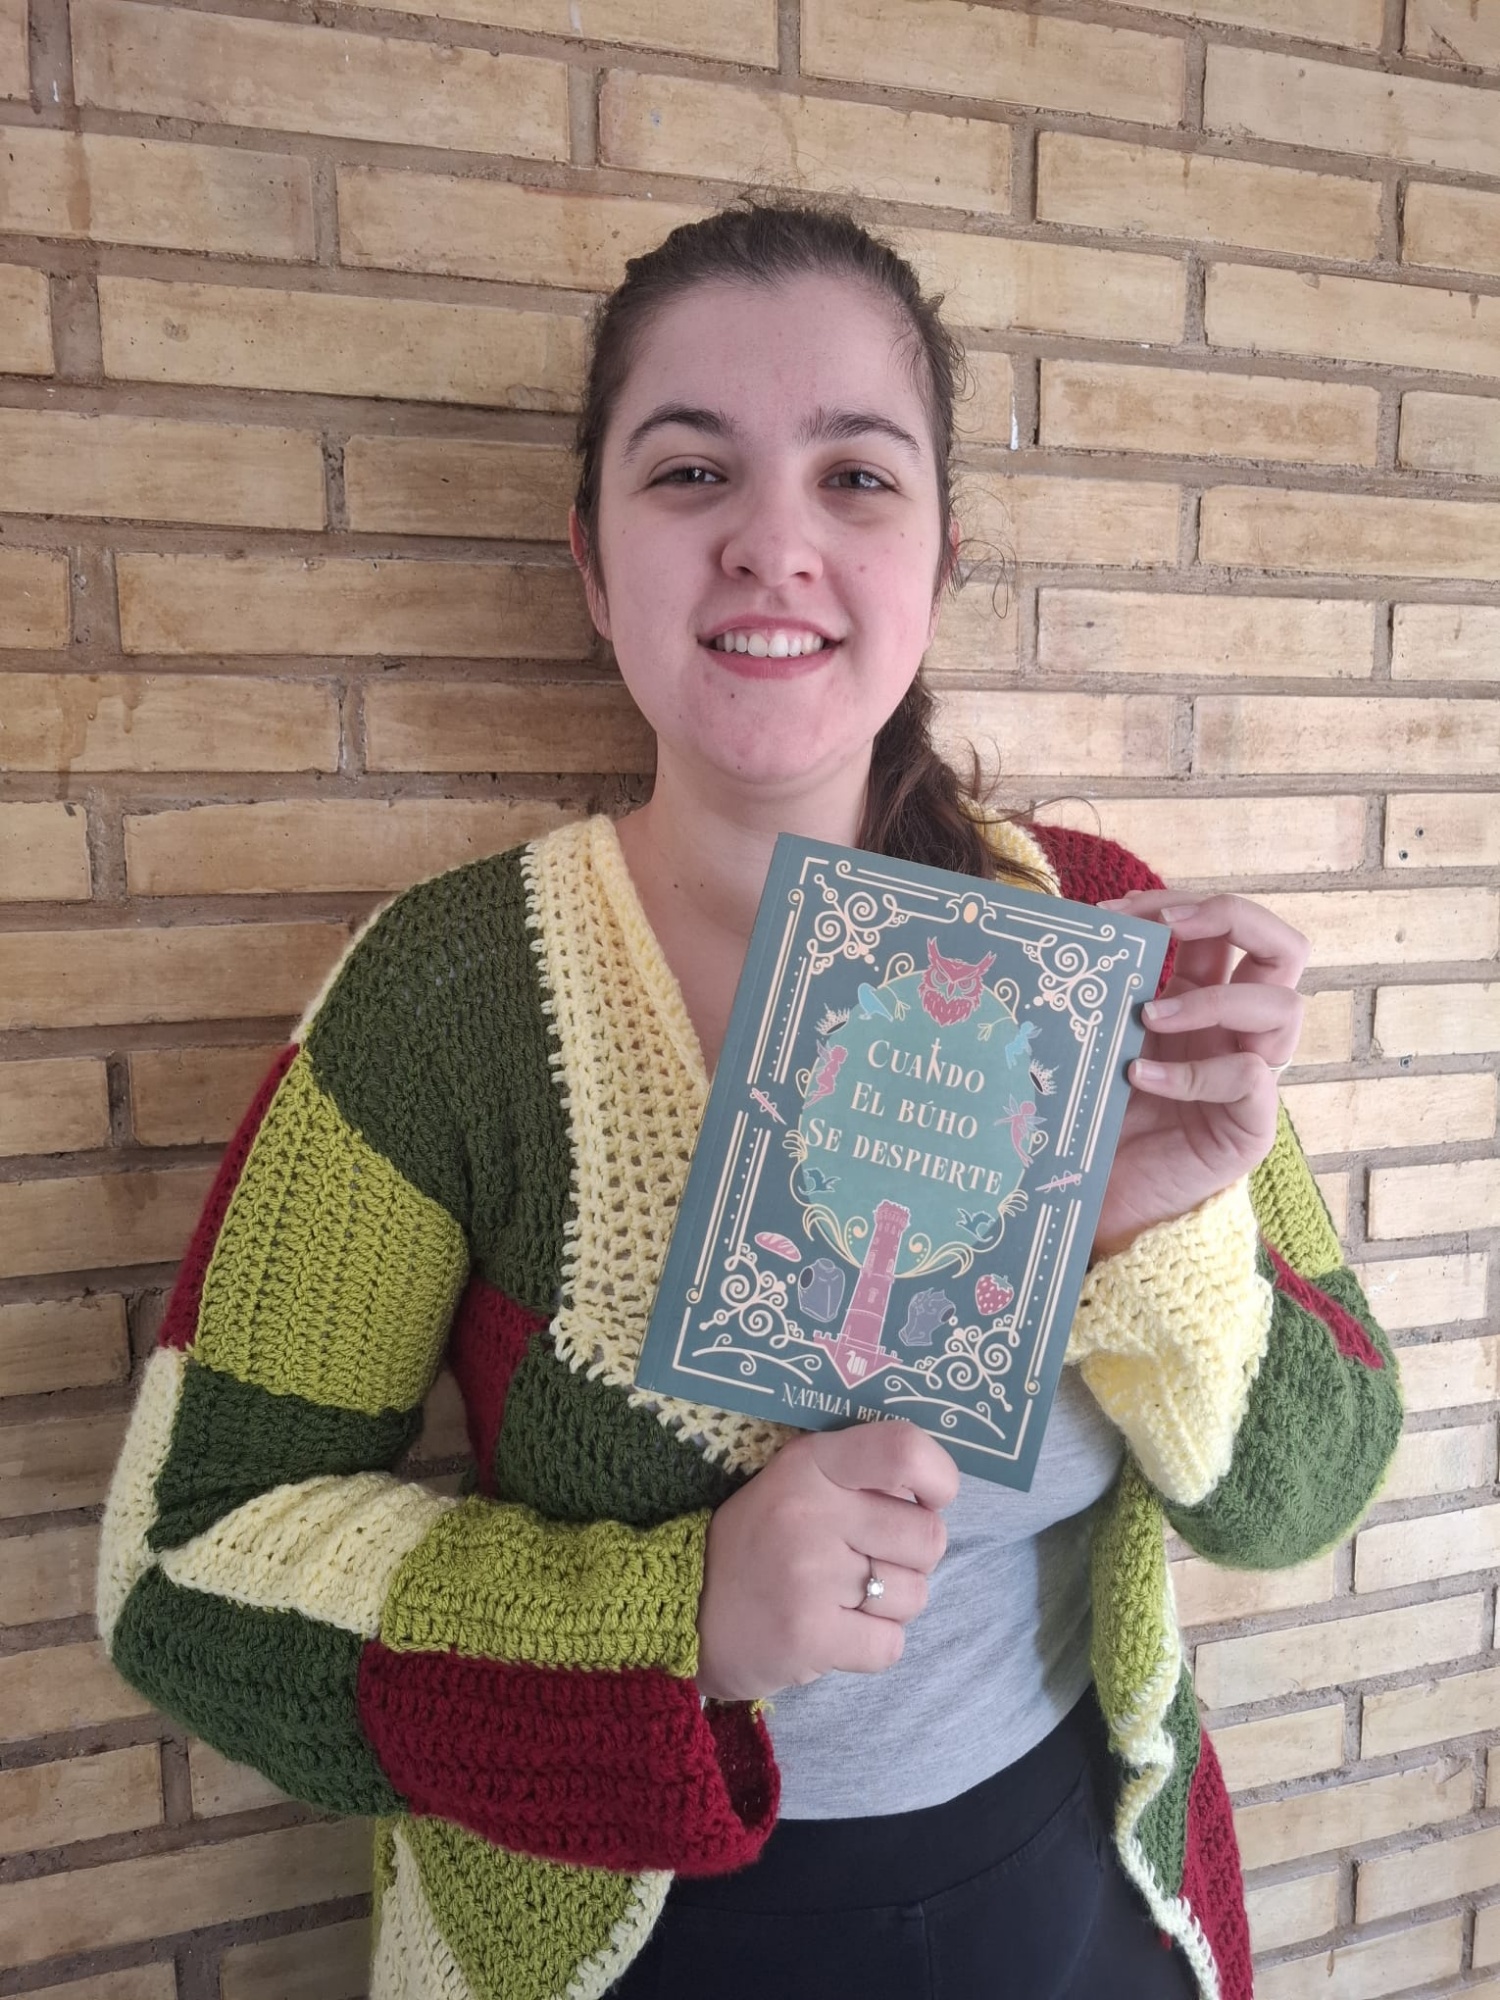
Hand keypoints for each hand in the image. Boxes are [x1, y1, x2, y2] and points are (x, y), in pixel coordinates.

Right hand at [695, 1420, 958, 1702]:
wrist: (680, 1610)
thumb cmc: (758, 1543)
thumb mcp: (796, 1483)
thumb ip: (860, 1475)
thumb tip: (937, 1487)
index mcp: (811, 1463)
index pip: (903, 1451)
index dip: (938, 1477)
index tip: (930, 1498)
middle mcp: (811, 1511)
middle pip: (928, 1538)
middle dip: (910, 1558)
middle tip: (865, 1562)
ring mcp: (809, 1575)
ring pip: (914, 1596)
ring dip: (888, 1606)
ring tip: (838, 1599)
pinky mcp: (808, 1636)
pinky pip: (889, 1646)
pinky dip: (870, 1647)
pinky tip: (831, 1633)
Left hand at [1091, 891, 1307, 1260]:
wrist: (1099, 1207)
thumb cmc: (1091, 1122)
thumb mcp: (1093, 1044)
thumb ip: (1101, 997)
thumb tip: (1069, 935)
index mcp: (1201, 1003)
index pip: (1224, 930)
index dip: (1180, 905)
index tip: (1117, 911)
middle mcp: (1235, 1033)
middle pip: (1286, 947)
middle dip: (1230, 917)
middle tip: (1164, 927)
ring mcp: (1250, 1078)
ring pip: (1284, 1007)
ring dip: (1215, 998)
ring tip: (1147, 1017)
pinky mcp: (1249, 1128)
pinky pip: (1250, 1079)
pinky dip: (1194, 1071)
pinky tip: (1140, 1078)